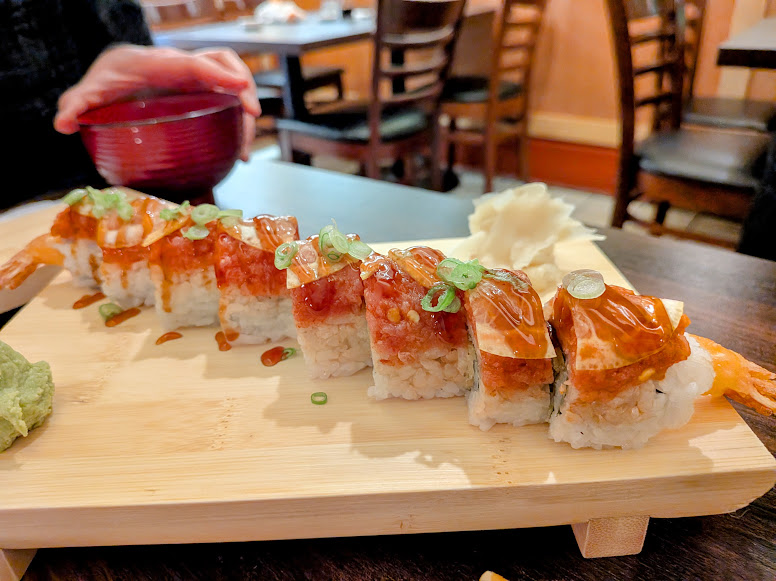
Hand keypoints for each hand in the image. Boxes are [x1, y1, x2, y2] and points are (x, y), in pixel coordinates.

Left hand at [54, 45, 259, 160]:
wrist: (118, 73)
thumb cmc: (106, 83)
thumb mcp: (88, 93)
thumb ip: (75, 105)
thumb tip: (63, 124)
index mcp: (159, 64)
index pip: (193, 63)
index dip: (218, 74)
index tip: (240, 88)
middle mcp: (183, 66)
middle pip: (223, 63)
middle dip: (243, 87)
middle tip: (251, 116)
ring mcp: (197, 78)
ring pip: (232, 81)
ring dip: (245, 110)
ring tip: (245, 149)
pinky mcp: (204, 92)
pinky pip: (229, 100)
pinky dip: (238, 122)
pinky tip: (238, 152)